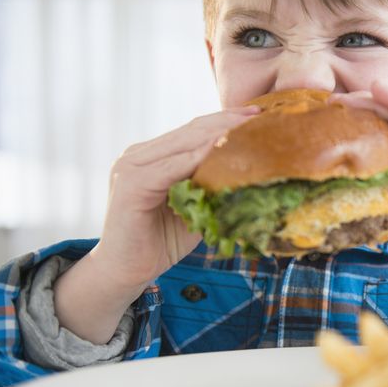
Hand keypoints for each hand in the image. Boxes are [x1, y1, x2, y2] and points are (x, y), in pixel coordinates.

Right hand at [95, 105, 261, 287]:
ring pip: (183, 143)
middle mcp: (138, 155)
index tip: (259, 115)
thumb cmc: (162, 240)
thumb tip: (251, 172)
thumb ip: (211, 184)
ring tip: (249, 129)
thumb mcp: (194, 206)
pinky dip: (198, 159)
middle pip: (191, 130)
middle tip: (260, 115)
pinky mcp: (130, 185)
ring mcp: (131, 167)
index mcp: (152, 156)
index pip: (194, 130)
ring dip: (218, 135)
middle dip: (228, 121)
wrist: (126, 271)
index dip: (226, 120)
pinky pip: (172, 168)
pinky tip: (222, 152)